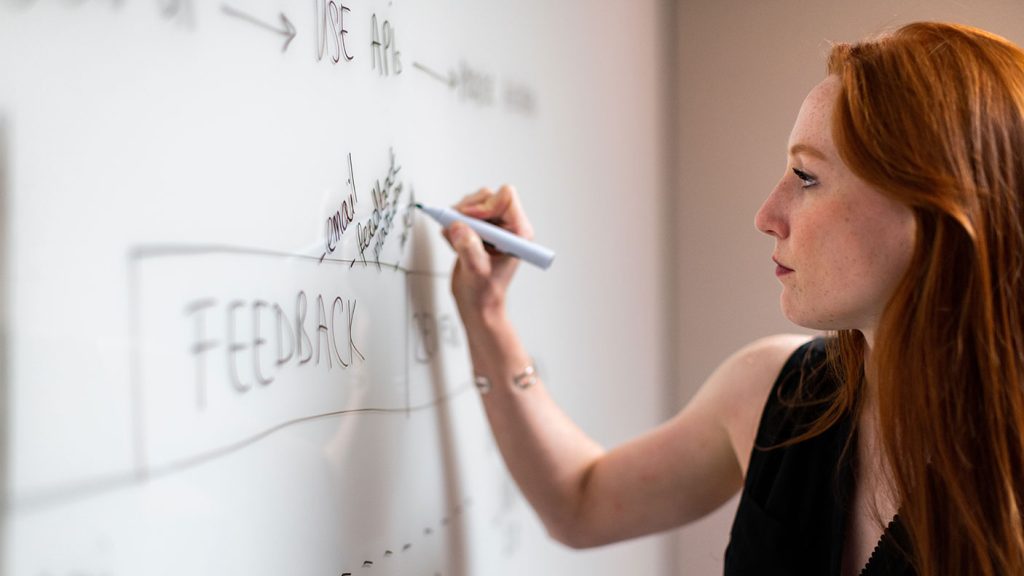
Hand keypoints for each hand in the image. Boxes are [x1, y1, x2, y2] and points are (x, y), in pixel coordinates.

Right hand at [442, 185, 533, 324]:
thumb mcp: (476, 271)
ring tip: (455, 239)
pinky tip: (453, 242)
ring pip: (473, 203)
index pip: (506, 198)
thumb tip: (458, 226)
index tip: (469, 221)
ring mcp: (492, 227)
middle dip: (468, 210)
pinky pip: (462, 214)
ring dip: (458, 217)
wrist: (477, 304)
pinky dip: (452, 224)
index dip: (484, 205)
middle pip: (487, 196)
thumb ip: (469, 248)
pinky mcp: (478, 230)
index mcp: (518, 232)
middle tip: (457, 227)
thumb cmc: (485, 293)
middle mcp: (507, 226)